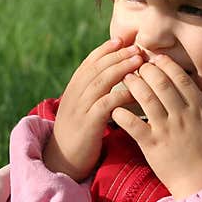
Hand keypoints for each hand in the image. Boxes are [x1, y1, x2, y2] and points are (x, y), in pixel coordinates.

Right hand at [43, 37, 143, 180]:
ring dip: (121, 68)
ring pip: (100, 82)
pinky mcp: (87, 124)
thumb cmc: (79, 135)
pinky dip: (120, 95)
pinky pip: (105, 105)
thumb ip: (94, 93)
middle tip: (135, 47)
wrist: (62, 162)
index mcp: (73, 90)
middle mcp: (74, 95)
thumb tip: (112, 76)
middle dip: (117, 55)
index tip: (121, 40)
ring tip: (138, 60)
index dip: (105, 50)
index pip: (89, 63)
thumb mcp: (83, 109)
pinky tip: (135, 90)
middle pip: (96, 68)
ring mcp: (79, 109)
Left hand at [110, 55, 201, 198]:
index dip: (169, 66)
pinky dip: (123, 115)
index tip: (158, 57)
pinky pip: (134, 126)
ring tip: (126, 78)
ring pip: (147, 100)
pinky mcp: (151, 146)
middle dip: (148, 70)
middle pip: (162, 85)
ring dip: (134, 86)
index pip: (183, 80)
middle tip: (138, 64)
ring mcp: (166, 131)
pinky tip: (115, 107)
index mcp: (200, 112)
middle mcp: (182, 118)